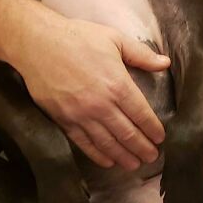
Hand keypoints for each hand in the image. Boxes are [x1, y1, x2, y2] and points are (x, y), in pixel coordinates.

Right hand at [18, 16, 169, 168]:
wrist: (37, 43)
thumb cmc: (77, 37)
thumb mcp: (115, 39)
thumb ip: (141, 55)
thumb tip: (165, 63)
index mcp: (118, 85)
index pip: (142, 115)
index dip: (153, 129)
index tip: (160, 138)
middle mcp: (102, 105)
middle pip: (128, 134)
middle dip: (142, 148)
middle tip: (152, 158)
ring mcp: (81, 115)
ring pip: (108, 143)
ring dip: (124, 156)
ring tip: (134, 165)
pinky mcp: (64, 120)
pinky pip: (84, 143)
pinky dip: (98, 155)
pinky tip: (108, 161)